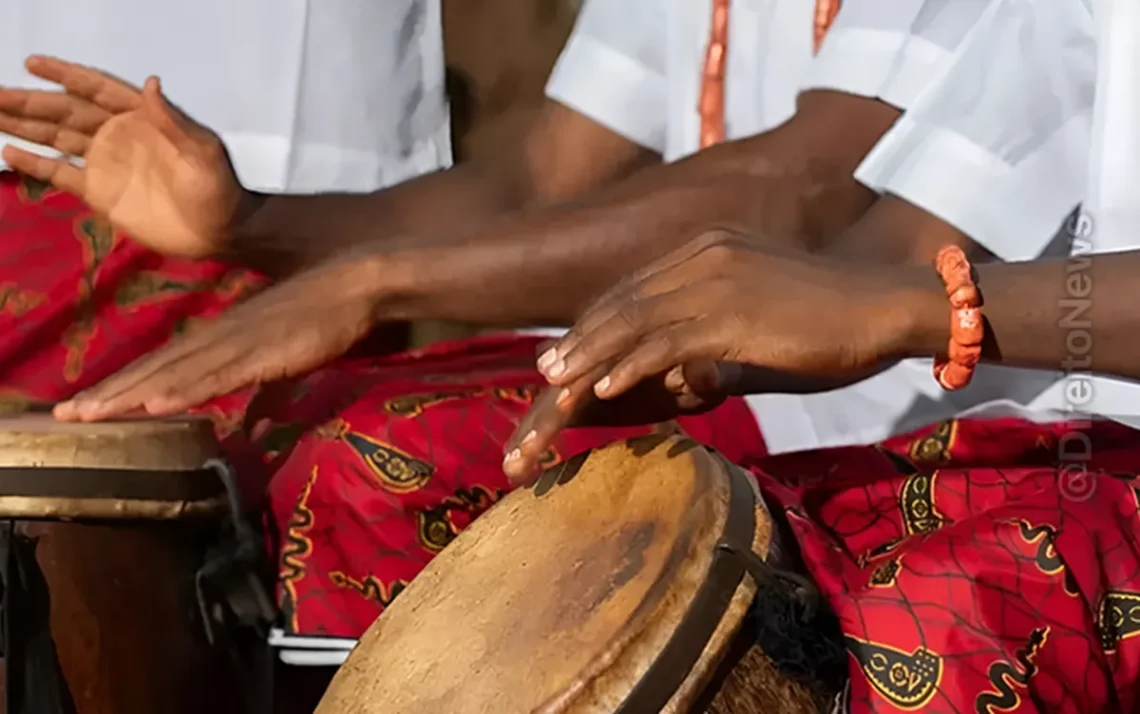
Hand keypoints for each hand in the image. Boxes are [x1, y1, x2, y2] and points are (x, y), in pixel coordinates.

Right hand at [0, 55, 250, 257]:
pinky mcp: (101, 193)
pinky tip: (10, 152)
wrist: (220, 232)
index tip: (33, 63)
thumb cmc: (218, 189)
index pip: (97, 89)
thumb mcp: (203, 153)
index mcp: (142, 118)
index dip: (66, 75)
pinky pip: (61, 174)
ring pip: (57, 138)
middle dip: (30, 102)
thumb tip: (151, 83)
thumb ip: (174, 121)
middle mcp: (118, 135)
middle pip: (67, 111)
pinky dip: (36, 164)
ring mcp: (108, 164)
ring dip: (24, 126)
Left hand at [52, 255, 385, 421]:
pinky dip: (185, 389)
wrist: (355, 283)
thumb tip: (253, 431)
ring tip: (90, 415)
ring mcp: (236, 342)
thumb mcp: (286, 362)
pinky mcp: (261, 350)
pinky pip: (216, 374)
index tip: (85, 408)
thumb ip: (266, 397)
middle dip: (108, 394)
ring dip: (130, 394)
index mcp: (221, 337)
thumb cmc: (324, 316)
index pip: (162, 366)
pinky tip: (155, 403)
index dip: (123, 387)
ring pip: (174, 373)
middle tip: (63, 419)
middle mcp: (217, 336)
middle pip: (154, 369)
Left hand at [502, 231, 940, 477]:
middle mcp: (705, 256)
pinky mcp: (735, 312)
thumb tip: (685, 377)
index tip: (566, 357)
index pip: (634, 290)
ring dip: (590, 356)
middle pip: (623, 302)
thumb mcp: (759, 320)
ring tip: (556, 386)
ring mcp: (718, 280)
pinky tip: (606, 388)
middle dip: (580, 343)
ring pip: (635, 320)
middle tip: (543, 376)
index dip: (594, 326)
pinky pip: (669, 341)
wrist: (887, 306)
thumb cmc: (831, 322)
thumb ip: (715, 340)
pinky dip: (632, 365)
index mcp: (708, 250)